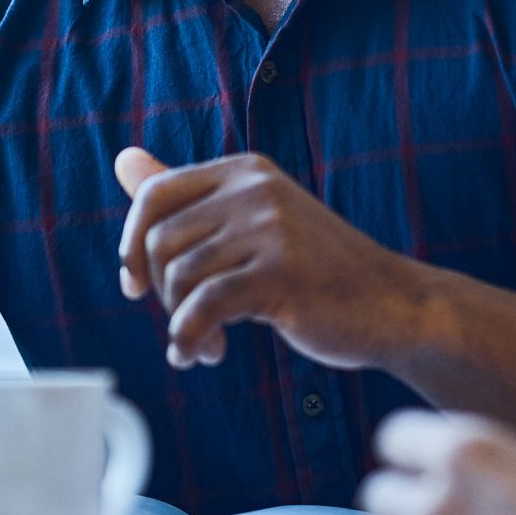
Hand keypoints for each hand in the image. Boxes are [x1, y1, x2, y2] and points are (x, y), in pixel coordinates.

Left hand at [114, 146, 431, 370]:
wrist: (393, 305)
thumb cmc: (318, 271)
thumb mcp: (251, 223)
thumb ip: (187, 195)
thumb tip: (122, 159)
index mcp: (246, 171)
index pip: (155, 195)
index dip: (132, 246)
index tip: (138, 286)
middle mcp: (256, 189)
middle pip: (160, 242)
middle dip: (163, 295)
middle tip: (190, 324)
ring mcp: (270, 228)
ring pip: (179, 278)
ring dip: (181, 325)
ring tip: (208, 343)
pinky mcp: (279, 273)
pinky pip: (202, 310)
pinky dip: (190, 342)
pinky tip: (206, 355)